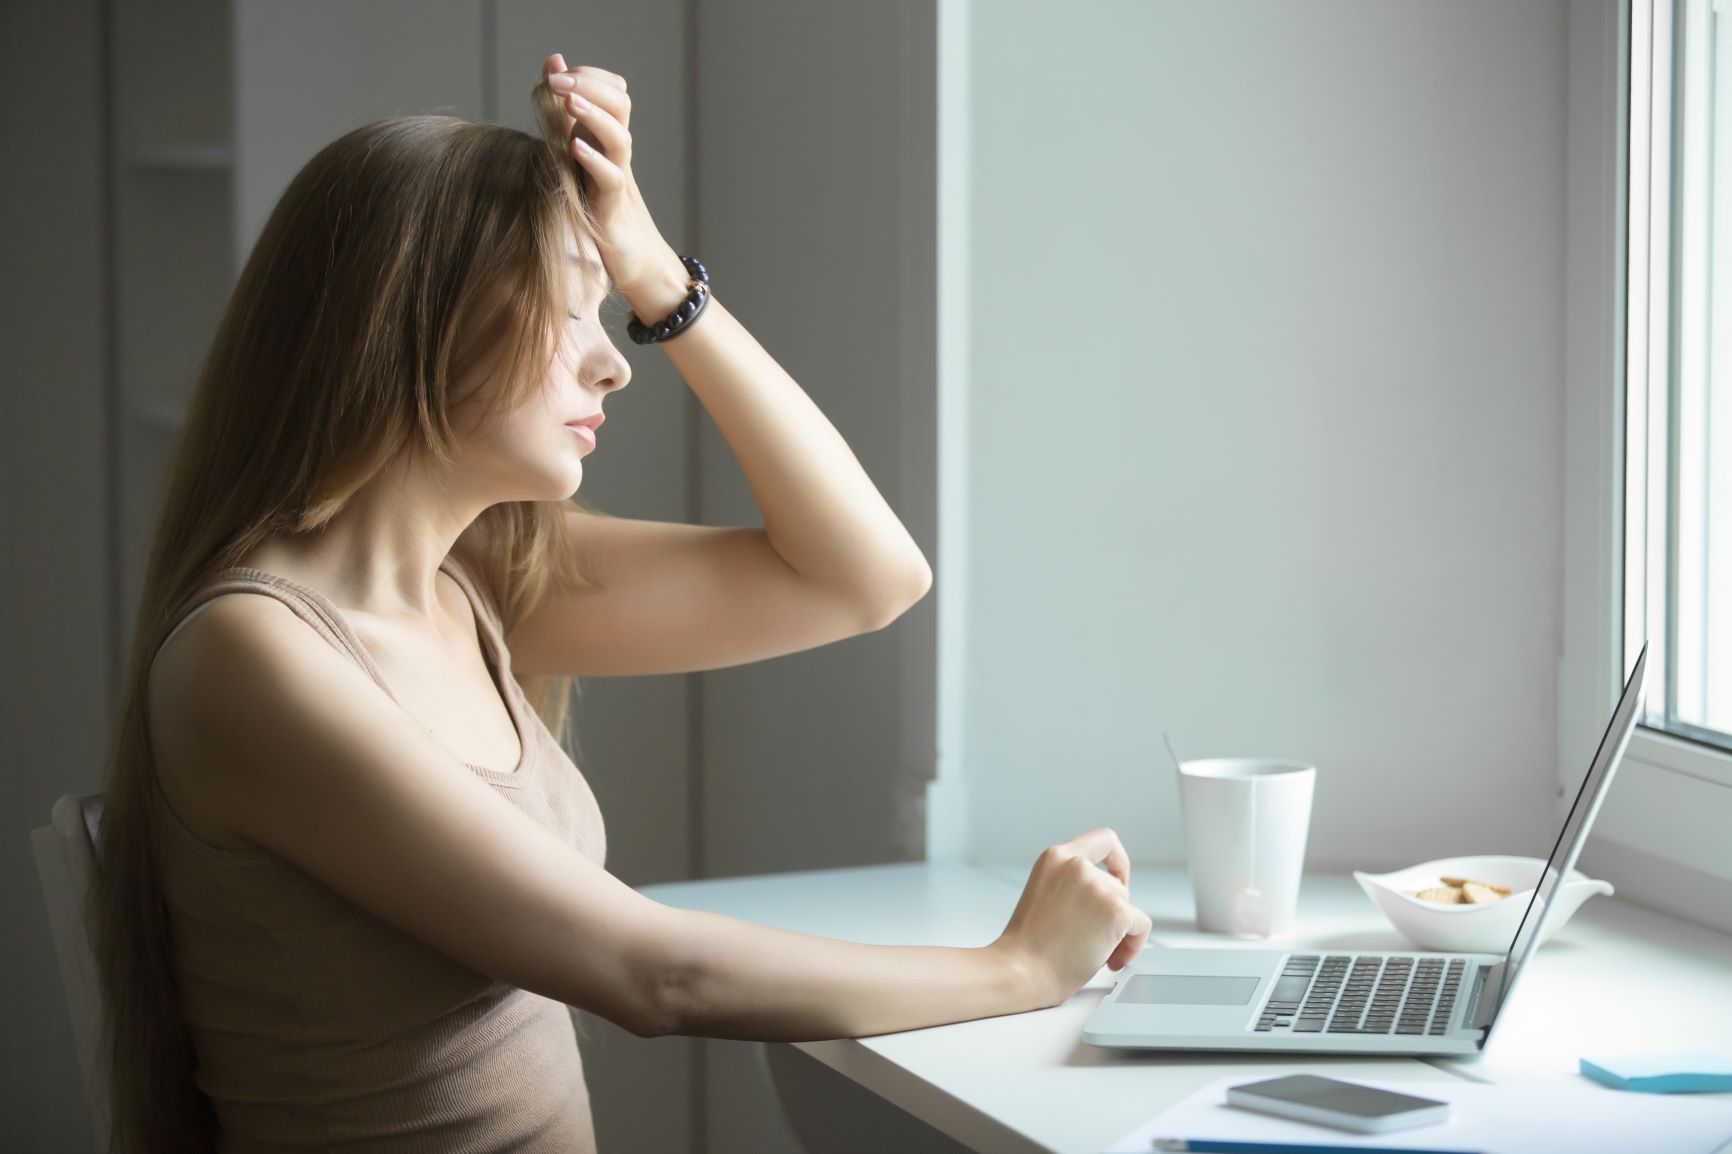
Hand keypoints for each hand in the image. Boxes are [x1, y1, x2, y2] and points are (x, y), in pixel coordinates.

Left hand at [537, 53, 681, 301]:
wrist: (639, 267)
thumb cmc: (604, 218)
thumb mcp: (580, 170)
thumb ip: (565, 128)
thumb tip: (548, 89)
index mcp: (609, 143)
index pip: (612, 92)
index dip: (590, 75)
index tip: (557, 71)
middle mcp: (617, 156)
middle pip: (619, 105)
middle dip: (589, 84)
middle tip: (556, 79)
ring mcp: (619, 181)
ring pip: (618, 138)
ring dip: (593, 115)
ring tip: (568, 98)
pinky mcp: (614, 211)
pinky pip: (612, 180)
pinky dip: (595, 161)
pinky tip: (575, 147)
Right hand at [991, 828, 1151, 1006]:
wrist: (1021, 971)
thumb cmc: (1027, 946)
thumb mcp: (1043, 894)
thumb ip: (1071, 884)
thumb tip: (1104, 896)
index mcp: (1055, 858)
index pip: (1103, 840)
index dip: (1118, 860)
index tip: (1119, 878)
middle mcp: (1077, 866)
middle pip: (1117, 884)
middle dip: (1111, 912)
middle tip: (1094, 937)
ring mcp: (1097, 887)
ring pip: (1128, 906)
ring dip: (1119, 932)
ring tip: (1095, 952)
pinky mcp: (1116, 911)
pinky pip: (1141, 926)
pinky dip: (1134, 945)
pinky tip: (1112, 958)